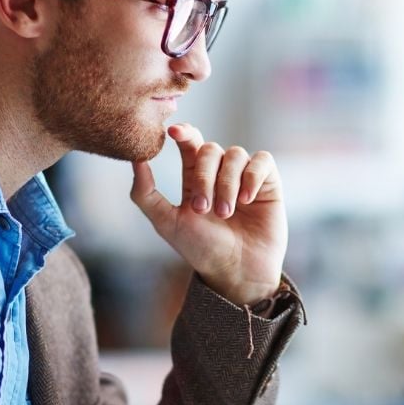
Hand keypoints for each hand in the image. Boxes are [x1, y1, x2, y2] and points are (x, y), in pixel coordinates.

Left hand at [131, 124, 287, 305]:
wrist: (237, 271)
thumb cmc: (201, 250)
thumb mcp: (166, 223)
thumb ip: (145, 193)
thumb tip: (135, 158)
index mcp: (195, 178)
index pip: (190, 143)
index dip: (183, 133)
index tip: (173, 133)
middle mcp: (220, 173)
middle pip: (210, 149)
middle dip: (205, 177)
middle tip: (204, 209)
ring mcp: (244, 177)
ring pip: (235, 155)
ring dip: (227, 184)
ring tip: (226, 213)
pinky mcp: (268, 183)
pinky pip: (262, 160)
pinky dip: (252, 177)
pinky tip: (247, 201)